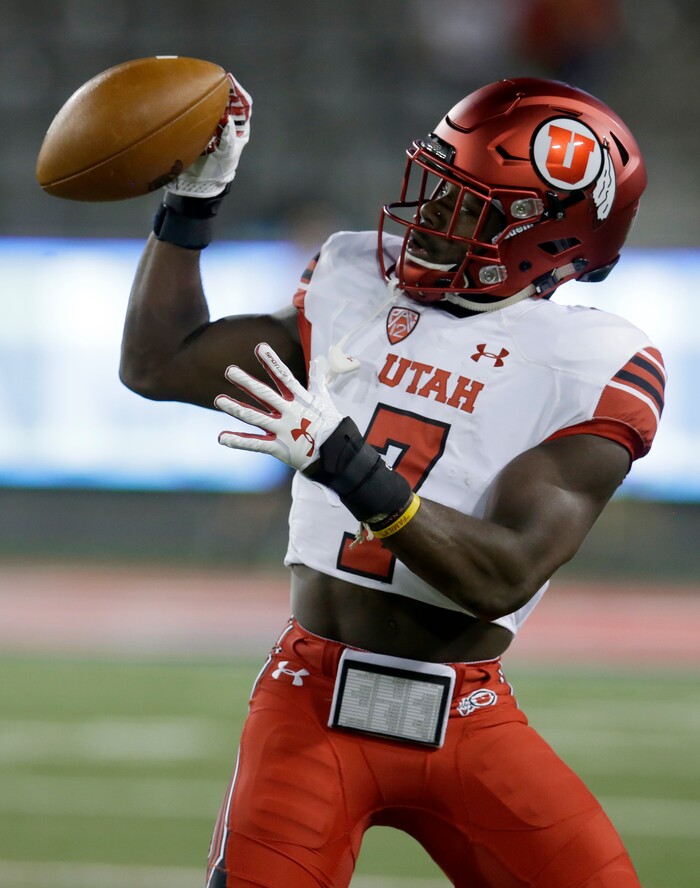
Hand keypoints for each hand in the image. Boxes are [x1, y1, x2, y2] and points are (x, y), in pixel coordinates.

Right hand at [165, 73, 251, 197]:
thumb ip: (228, 138)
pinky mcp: (198, 130)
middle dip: (220, 88)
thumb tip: (227, 119)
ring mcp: (212, 126)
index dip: (238, 91)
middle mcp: (227, 125)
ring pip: (212, 105)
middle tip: (211, 77)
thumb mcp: (226, 155)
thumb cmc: (217, 171)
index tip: (228, 80)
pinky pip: (197, 113)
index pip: (243, 105)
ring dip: (207, 94)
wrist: (198, 183)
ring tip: (199, 82)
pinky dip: (194, 104)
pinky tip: (187, 96)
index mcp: (239, 130)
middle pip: (227, 100)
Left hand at [215, 344, 343, 470]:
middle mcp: (289, 412)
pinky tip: (222, 437)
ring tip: (219, 400)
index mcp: (300, 399)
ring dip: (236, 408)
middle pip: (265, 395)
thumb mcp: (323, 399)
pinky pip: (255, 444)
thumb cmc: (329, 424)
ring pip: (255, 418)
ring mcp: (283, 430)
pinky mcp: (278, 447)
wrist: (335, 452)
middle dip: (247, 382)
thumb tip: (320, 361)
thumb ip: (318, 379)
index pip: (284, 377)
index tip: (259, 347)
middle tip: (229, 370)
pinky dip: (239, 441)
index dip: (272, 362)